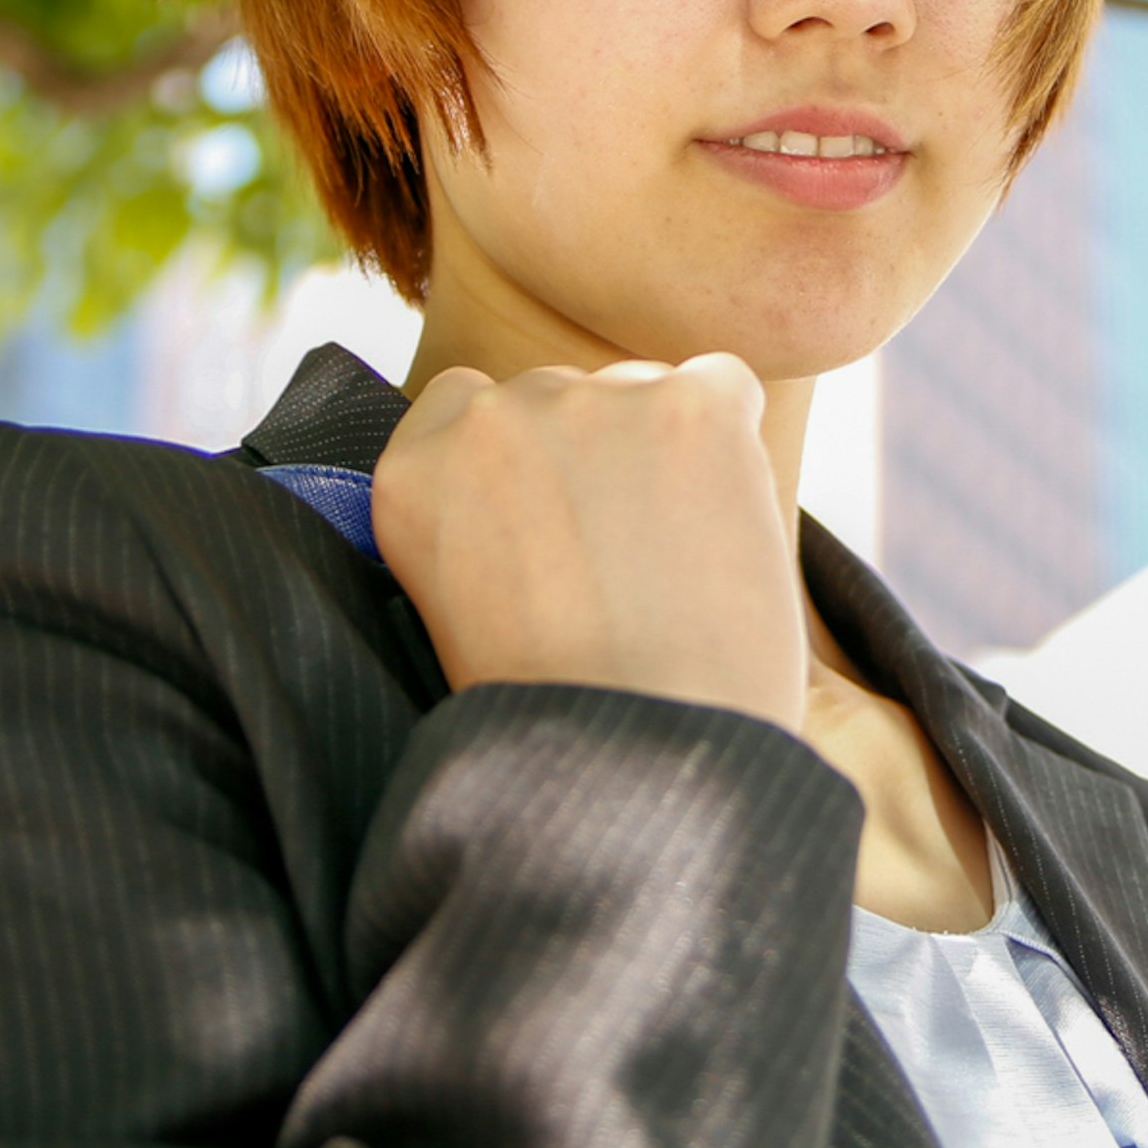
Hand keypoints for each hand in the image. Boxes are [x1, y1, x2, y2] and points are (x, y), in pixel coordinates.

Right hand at [368, 354, 806, 727]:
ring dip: (662, 454)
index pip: (463, 405)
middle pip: (557, 397)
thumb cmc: (563, 727)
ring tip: (678, 570)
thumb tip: (541, 493)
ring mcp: (593, 401)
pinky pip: (724, 385)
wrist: (650, 762)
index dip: (516, 462)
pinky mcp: (693, 404)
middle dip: (593, 459)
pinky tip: (727, 529)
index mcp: (413, 472)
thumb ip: (478, 530)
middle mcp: (490, 418)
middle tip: (625, 565)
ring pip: (639, 391)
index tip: (547, 523)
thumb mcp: (461, 622)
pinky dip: (733, 442)